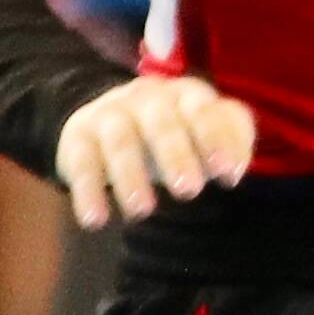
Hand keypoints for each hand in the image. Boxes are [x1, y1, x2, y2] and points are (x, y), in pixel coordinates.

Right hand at [55, 74, 257, 230]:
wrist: (111, 116)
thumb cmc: (176, 130)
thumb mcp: (206, 130)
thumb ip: (233, 140)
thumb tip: (235, 170)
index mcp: (186, 94)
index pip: (204, 112)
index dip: (217, 141)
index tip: (229, 176)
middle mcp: (147, 97)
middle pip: (162, 124)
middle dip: (176, 157)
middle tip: (189, 191)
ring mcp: (110, 113)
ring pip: (120, 141)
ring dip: (130, 176)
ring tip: (142, 212)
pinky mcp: (78, 135)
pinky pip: (82, 163)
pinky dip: (87, 192)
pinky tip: (95, 221)